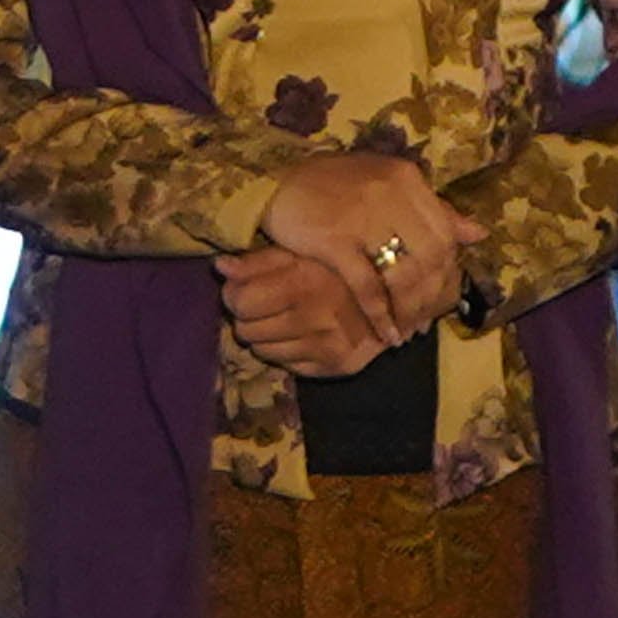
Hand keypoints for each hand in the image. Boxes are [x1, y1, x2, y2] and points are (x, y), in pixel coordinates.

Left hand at [220, 242, 436, 376]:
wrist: (397, 293)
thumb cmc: (340, 263)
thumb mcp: (300, 250)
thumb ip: (258, 260)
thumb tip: (220, 267)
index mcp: (302, 284)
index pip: (238, 301)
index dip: (235, 293)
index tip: (245, 287)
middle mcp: (314, 319)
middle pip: (246, 330)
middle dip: (248, 315)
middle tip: (264, 302)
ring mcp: (326, 347)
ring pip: (263, 351)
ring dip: (266, 334)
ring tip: (284, 316)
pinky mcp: (336, 367)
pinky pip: (288, 365)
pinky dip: (287, 350)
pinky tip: (301, 332)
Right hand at [249, 151, 474, 359]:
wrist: (274, 183)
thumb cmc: (334, 187)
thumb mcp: (385, 186)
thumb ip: (432, 210)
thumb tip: (478, 233)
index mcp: (407, 179)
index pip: (445, 235)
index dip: (447, 273)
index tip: (440, 299)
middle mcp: (390, 193)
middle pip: (429, 258)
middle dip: (429, 298)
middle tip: (422, 323)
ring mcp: (362, 216)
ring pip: (402, 275)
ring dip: (408, 311)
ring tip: (405, 332)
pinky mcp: (334, 240)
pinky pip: (367, 286)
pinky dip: (379, 314)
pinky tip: (383, 332)